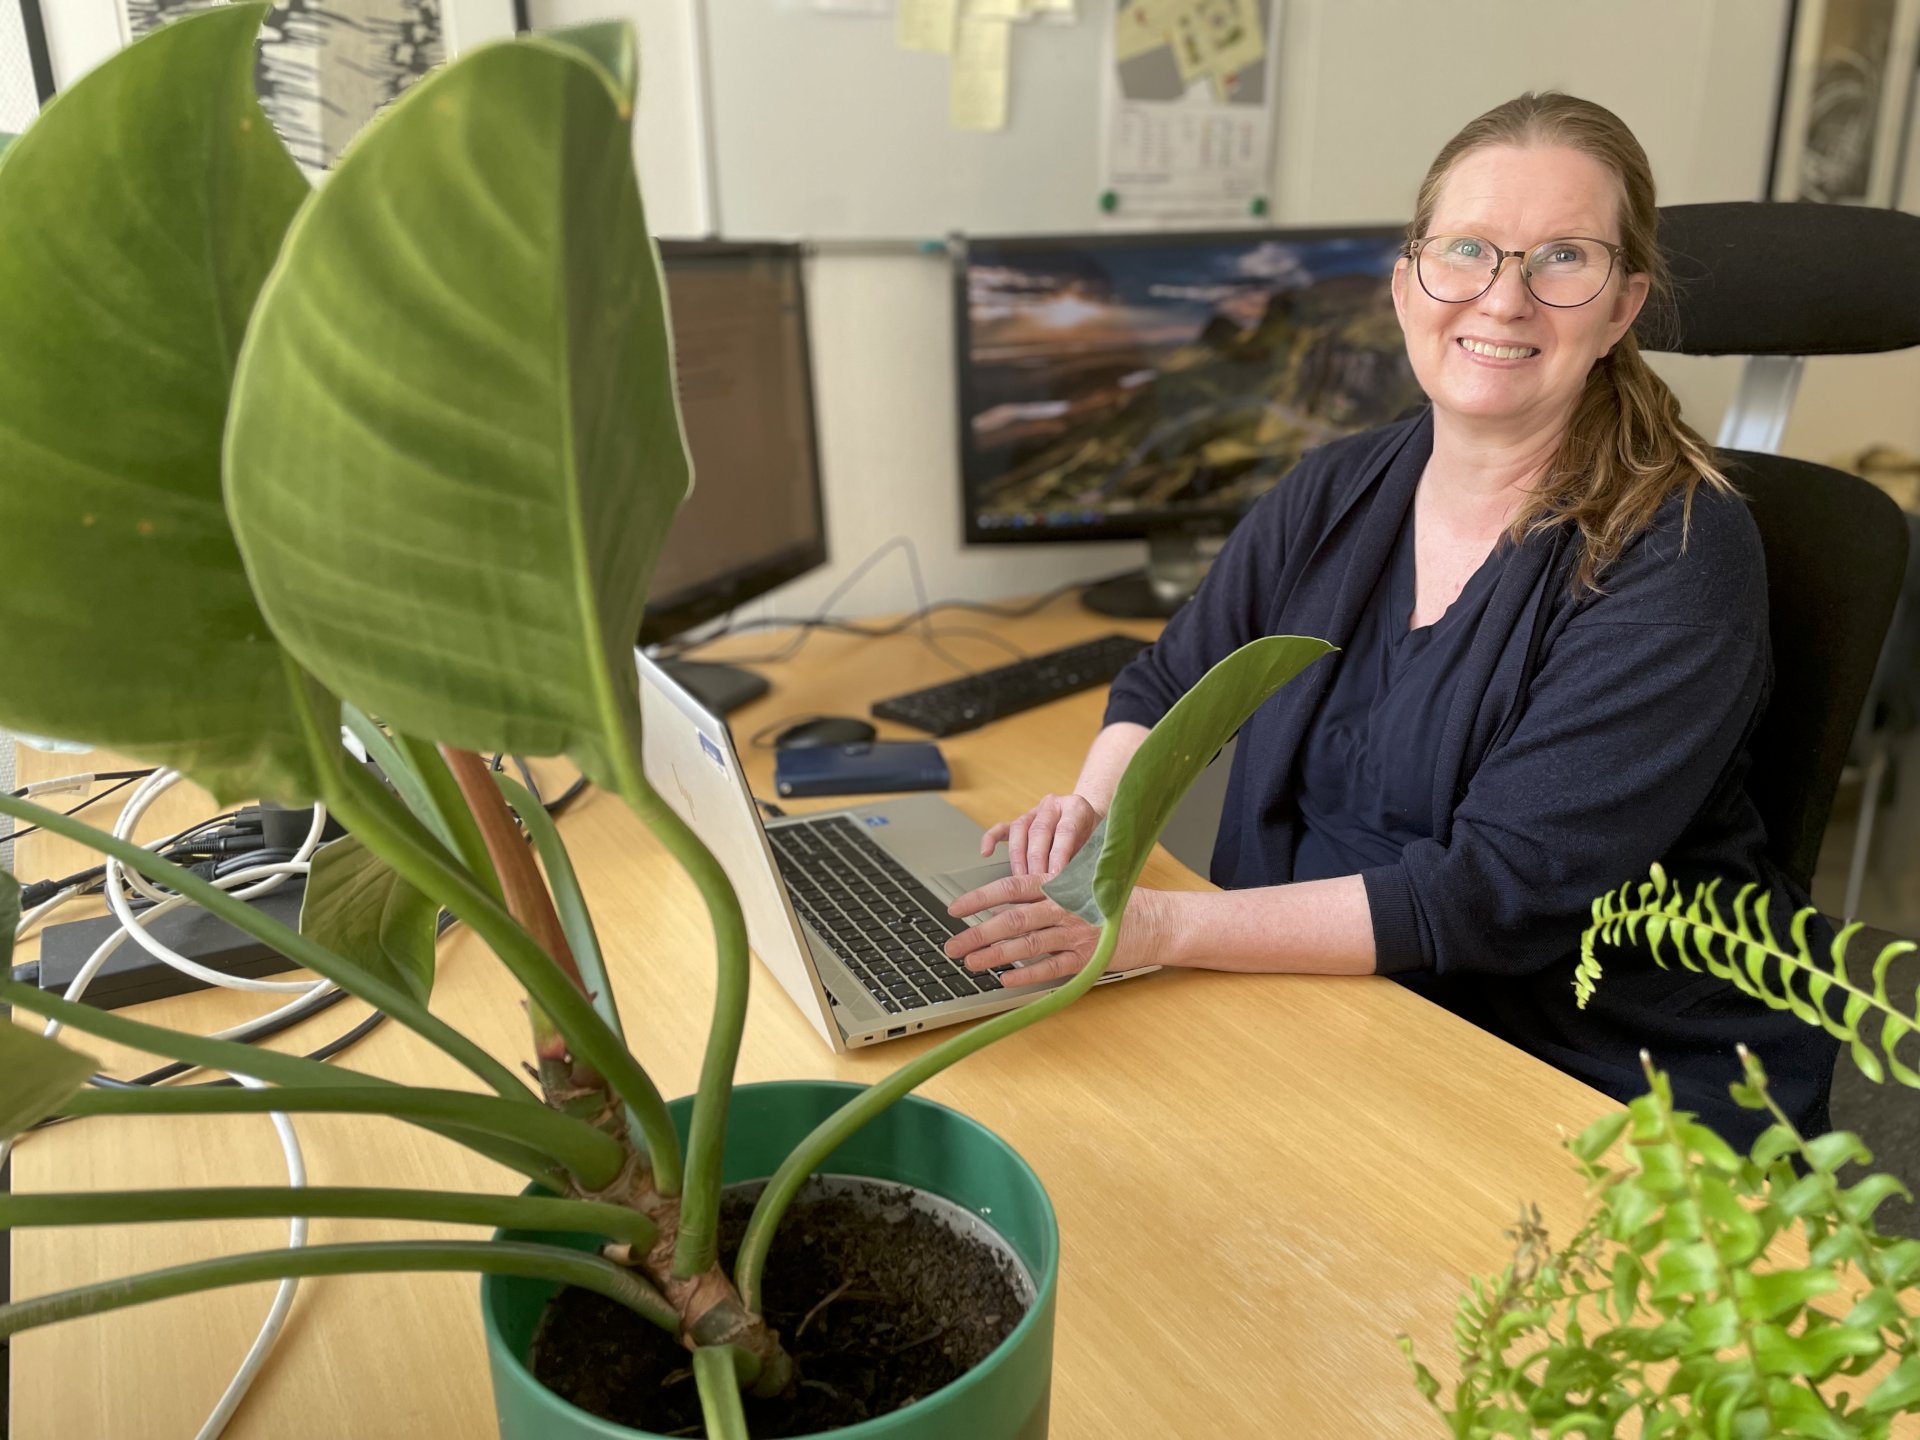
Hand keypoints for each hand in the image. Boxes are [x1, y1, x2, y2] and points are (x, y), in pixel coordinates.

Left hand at [944, 872, 1163, 987]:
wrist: (1158, 921)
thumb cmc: (1115, 900)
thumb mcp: (1080, 884)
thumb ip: (1046, 890)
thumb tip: (1004, 901)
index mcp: (1060, 886)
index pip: (1011, 888)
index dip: (980, 898)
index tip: (955, 908)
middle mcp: (1064, 909)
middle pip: (1012, 920)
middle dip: (977, 933)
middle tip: (952, 946)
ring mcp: (1075, 935)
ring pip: (1026, 945)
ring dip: (994, 955)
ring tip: (970, 964)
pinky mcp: (1087, 959)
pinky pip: (1051, 969)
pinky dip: (1026, 974)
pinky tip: (1005, 979)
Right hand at [980, 792, 1102, 877]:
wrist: (1091, 824)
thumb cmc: (1095, 840)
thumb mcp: (1097, 848)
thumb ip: (1086, 861)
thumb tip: (1076, 886)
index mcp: (1076, 808)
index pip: (1065, 831)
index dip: (1059, 855)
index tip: (1055, 877)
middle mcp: (1053, 805)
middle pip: (1039, 831)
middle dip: (1036, 862)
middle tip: (1037, 884)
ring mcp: (1034, 812)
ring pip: (1019, 830)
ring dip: (1019, 859)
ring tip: (1021, 881)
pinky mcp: (1020, 822)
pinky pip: (1002, 828)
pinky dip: (991, 839)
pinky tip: (986, 853)